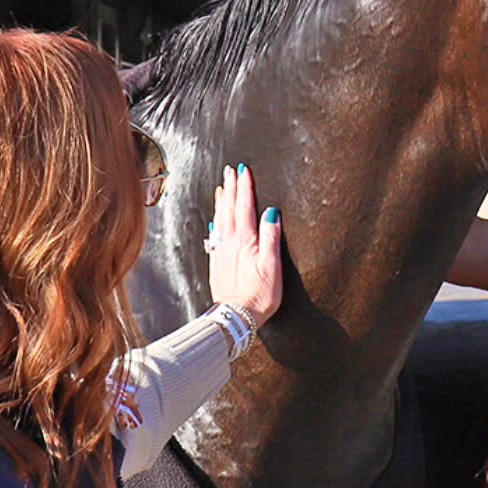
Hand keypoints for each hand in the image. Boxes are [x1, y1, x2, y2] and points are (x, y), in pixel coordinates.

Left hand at [209, 163, 283, 323]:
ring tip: (223, 187)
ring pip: (220, 219)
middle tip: (231, 171)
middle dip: (232, 188)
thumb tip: (271, 213)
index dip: (245, 188)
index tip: (244, 171)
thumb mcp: (272, 267)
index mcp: (246, 240)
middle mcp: (231, 242)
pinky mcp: (217, 261)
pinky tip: (216, 218)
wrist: (236, 316)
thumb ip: (270, 238)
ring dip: (222, 201)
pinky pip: (215, 234)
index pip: (245, 207)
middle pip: (230, 209)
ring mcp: (221, 251)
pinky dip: (216, 221)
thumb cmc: (259, 295)